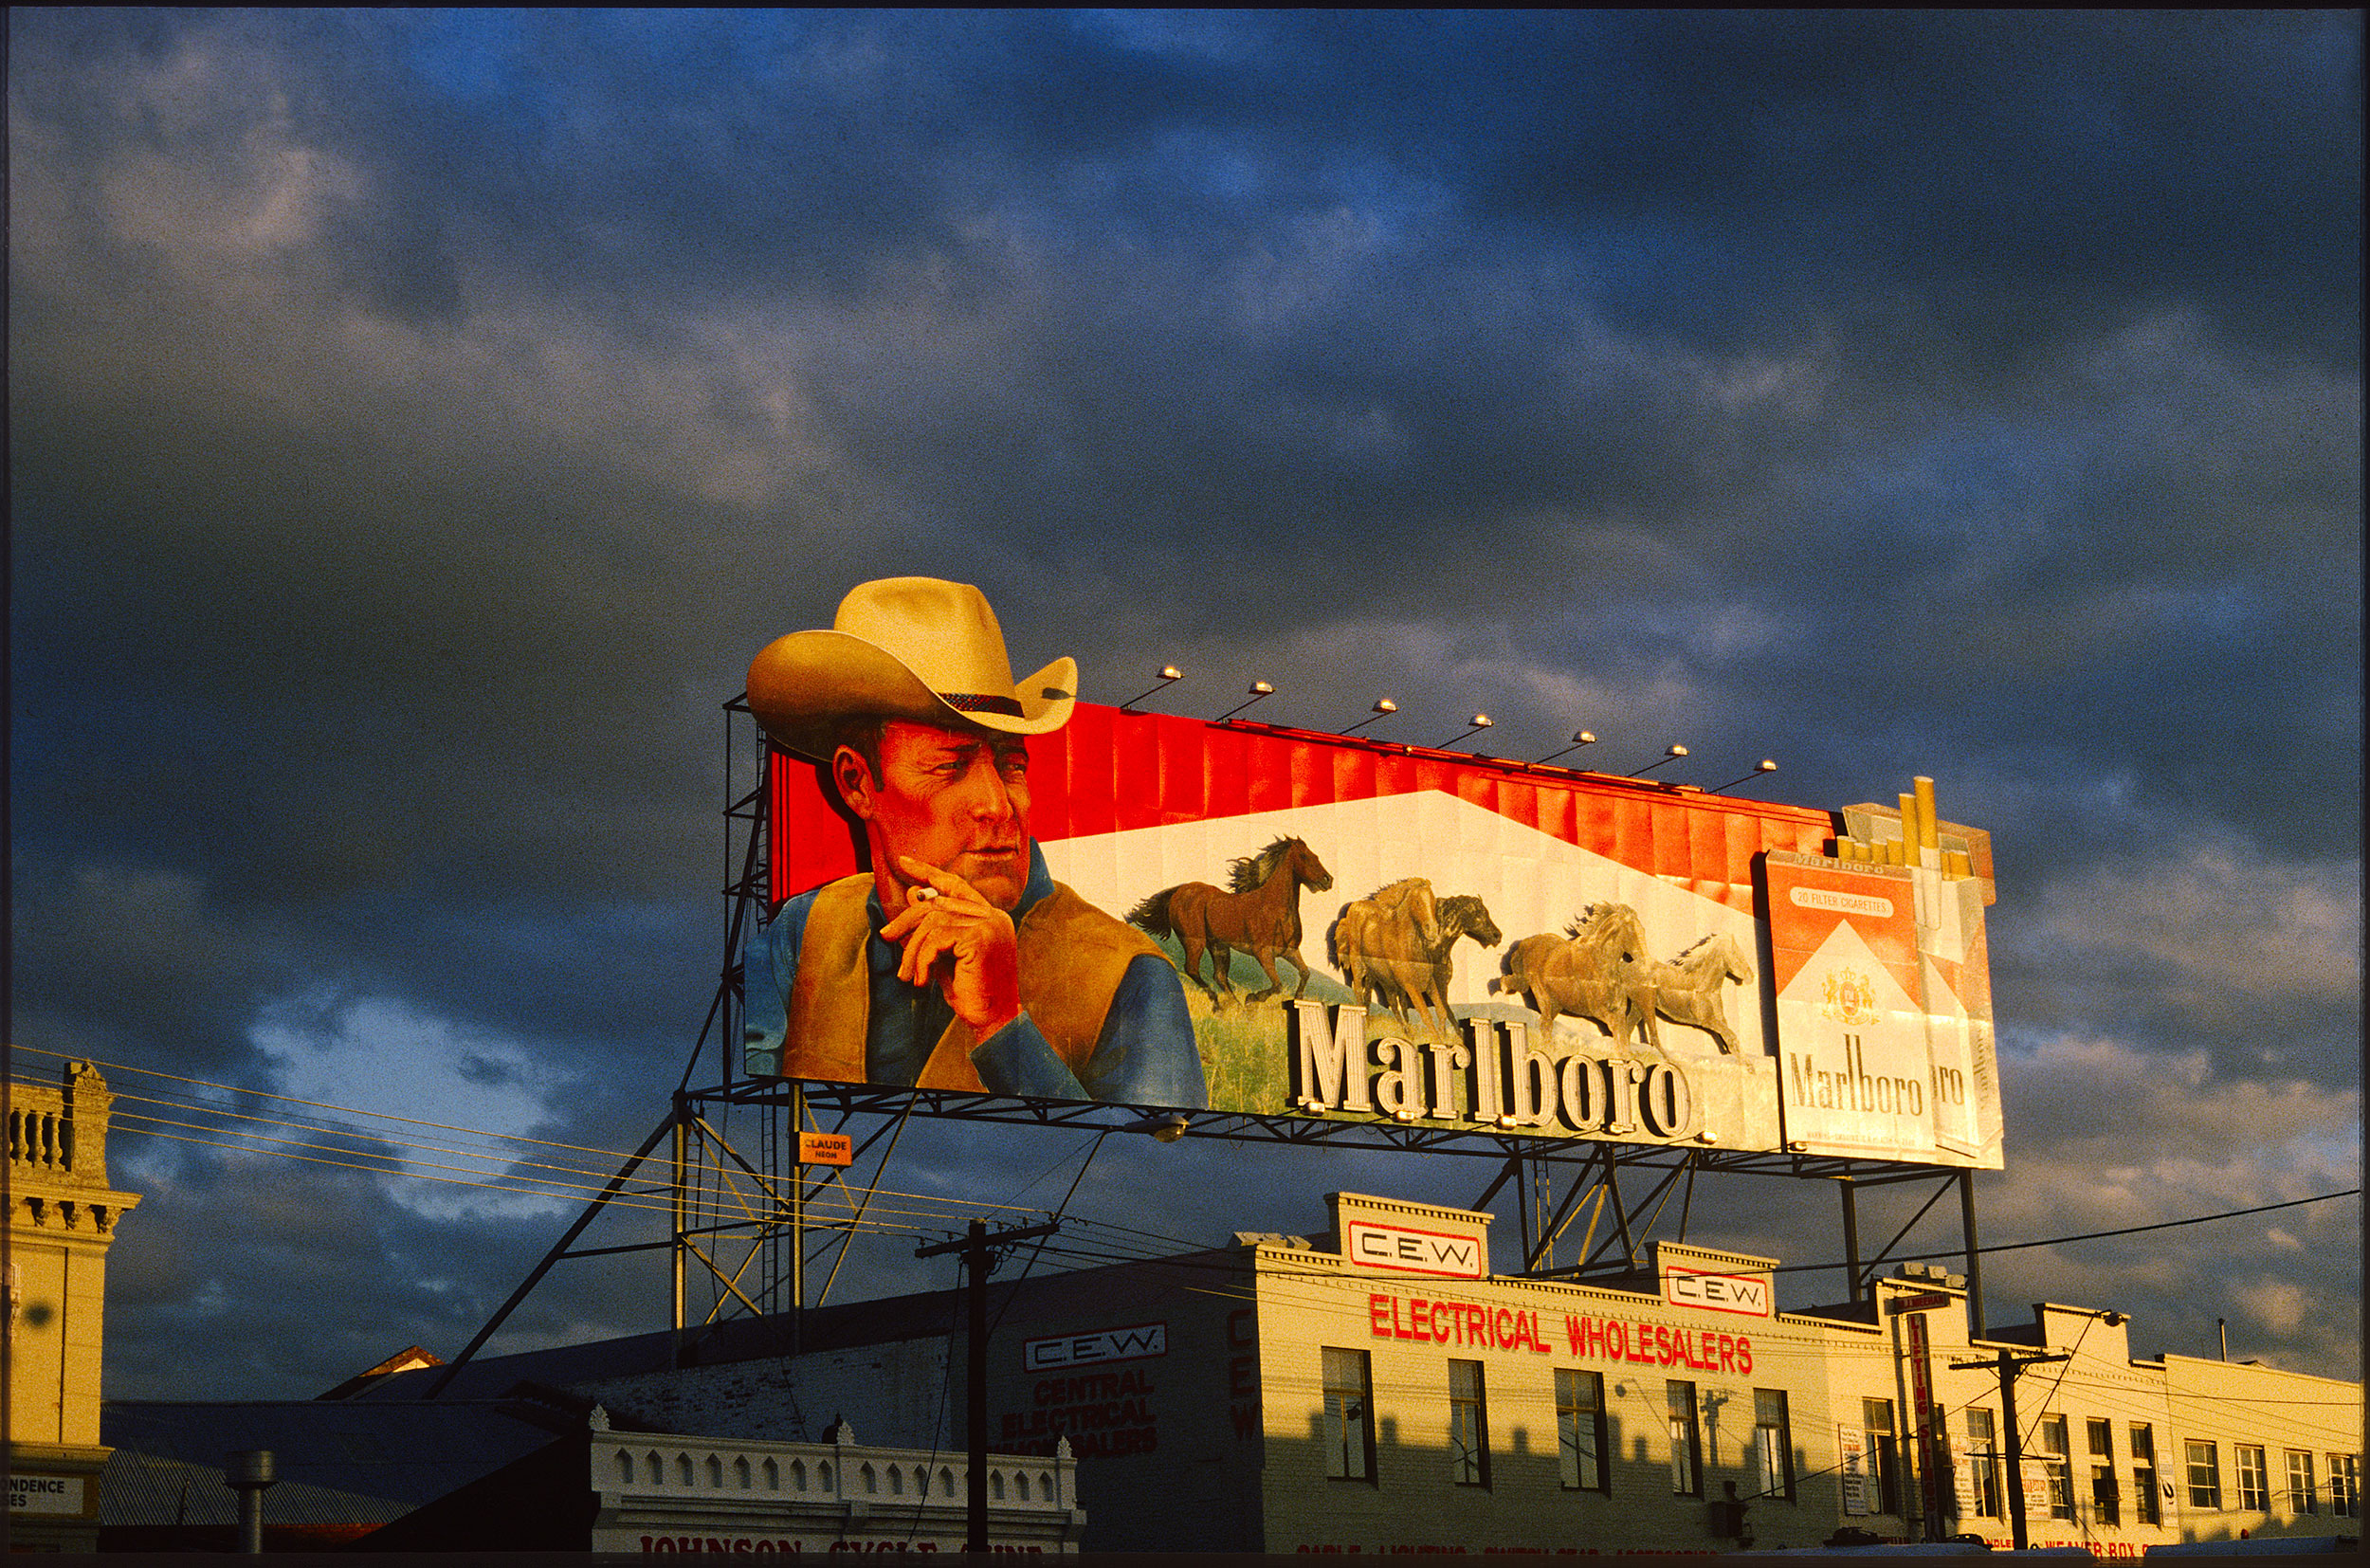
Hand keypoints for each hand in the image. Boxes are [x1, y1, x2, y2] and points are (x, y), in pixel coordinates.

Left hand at [878, 855, 1023, 1038]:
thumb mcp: (944, 955)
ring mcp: (989, 924)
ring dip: (913, 949)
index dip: (929, 872)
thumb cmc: (970, 991)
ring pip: (933, 921)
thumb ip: (931, 927)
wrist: (992, 1020)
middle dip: (907, 919)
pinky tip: (923, 980)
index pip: (955, 884)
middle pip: (937, 901)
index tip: (904, 863)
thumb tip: (912, 894)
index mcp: (988, 916)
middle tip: (886, 936)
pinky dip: (922, 959)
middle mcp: (991, 915)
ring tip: (908, 975)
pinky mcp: (981, 937)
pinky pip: (936, 939)